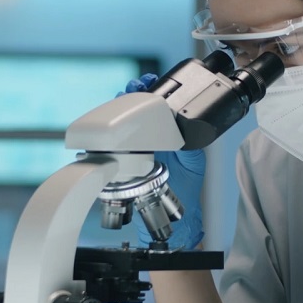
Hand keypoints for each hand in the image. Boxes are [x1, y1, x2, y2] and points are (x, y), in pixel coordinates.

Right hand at [123, 74, 205, 249]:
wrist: (174, 218)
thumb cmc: (184, 189)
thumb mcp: (194, 160)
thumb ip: (191, 140)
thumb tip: (188, 122)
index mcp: (166, 135)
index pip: (156, 107)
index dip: (152, 93)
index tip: (150, 83)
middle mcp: (148, 139)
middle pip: (135, 111)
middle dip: (132, 95)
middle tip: (134, 87)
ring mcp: (132, 150)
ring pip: (121, 123)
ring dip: (120, 108)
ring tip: (124, 96)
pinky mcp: (120, 162)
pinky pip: (110, 143)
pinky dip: (108, 132)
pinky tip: (110, 124)